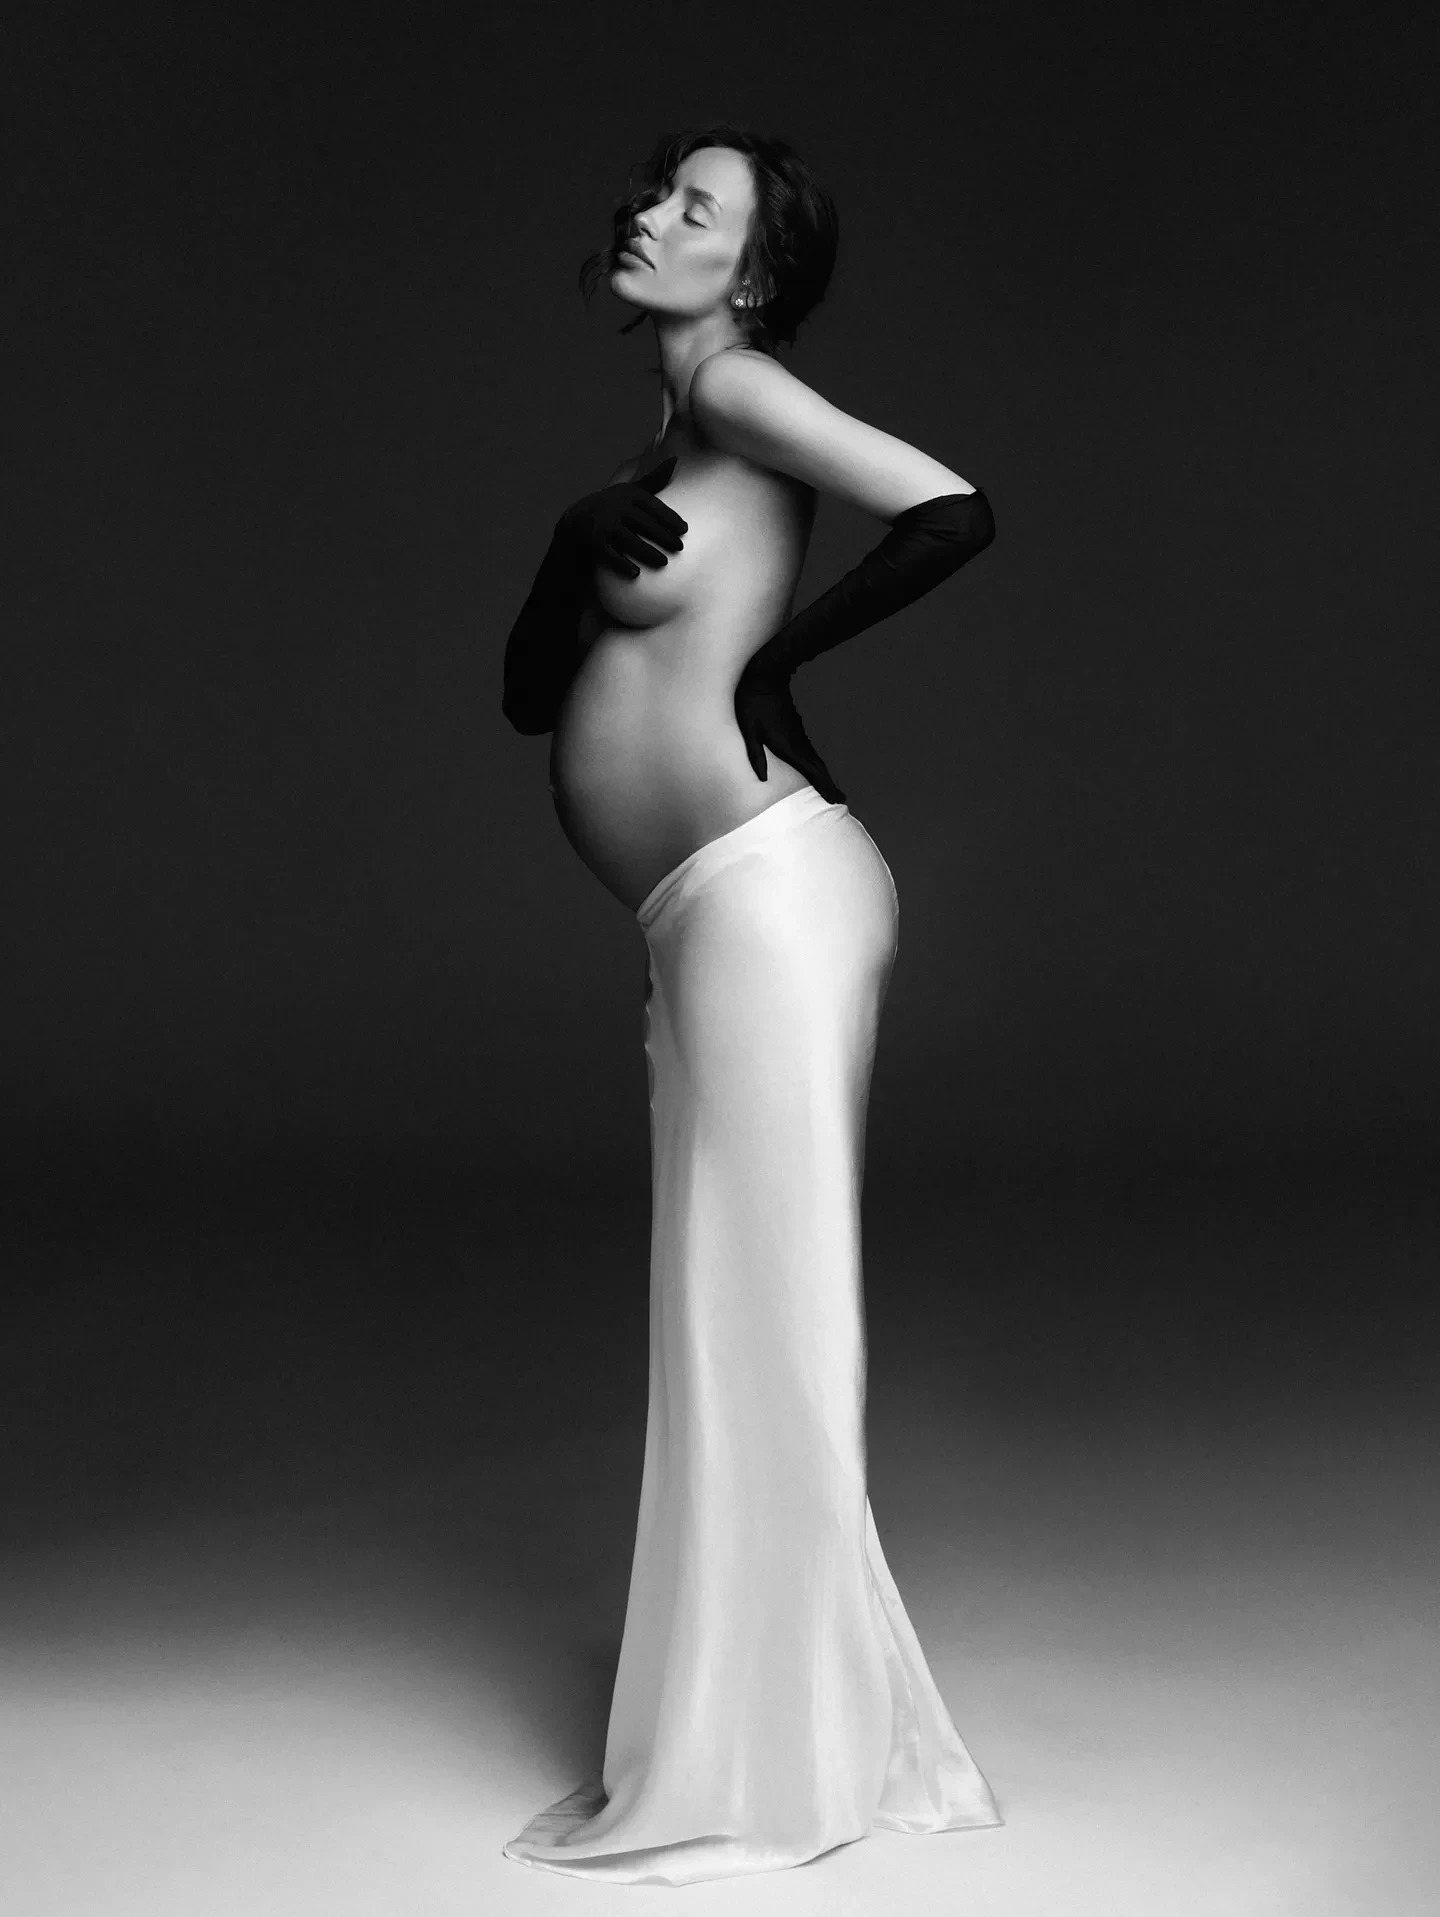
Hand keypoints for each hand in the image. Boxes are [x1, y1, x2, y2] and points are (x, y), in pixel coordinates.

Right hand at [555, 458, 686, 579]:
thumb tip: (675, 460)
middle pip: (644, 523)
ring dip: (647, 551)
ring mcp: (605, 523)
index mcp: (628, 494)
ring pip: (629, 539)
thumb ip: (654, 479)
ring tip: (663, 562)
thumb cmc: (612, 504)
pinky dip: (622, 564)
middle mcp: (617, 506)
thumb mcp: (630, 489)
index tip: (684, 530)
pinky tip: (635, 573)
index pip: (653, 505)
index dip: (669, 518)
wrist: (576, 517)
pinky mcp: (594, 539)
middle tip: (680, 547)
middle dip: (663, 536)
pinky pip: (610, 554)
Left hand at [733, 661, 846, 805]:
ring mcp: (799, 735)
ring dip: (824, 775)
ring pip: (815, 759)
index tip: (836, 799)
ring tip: (833, 789)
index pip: (811, 770)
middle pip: (818, 767)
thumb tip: (762, 779)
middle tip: (842, 800)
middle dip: (829, 784)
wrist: (766, 677)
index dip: (824, 786)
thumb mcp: (749, 730)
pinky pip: (809, 752)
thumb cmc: (753, 705)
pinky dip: (816, 764)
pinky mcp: (796, 730)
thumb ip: (756, 754)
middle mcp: (798, 742)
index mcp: (789, 745)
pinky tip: (816, 769)